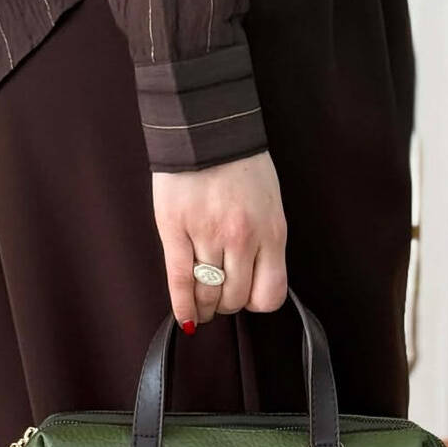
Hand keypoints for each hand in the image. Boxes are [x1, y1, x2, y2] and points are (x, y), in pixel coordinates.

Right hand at [151, 150, 288, 328]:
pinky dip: (182, 304)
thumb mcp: (270, 204)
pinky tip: (186, 318)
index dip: (257, 301)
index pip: (269, 294)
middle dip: (228, 303)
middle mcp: (242, 238)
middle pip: (235, 297)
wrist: (208, 129)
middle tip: (220, 298)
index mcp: (271, 232)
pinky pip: (179, 280)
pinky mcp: (175, 229)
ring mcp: (208, 234)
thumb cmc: (241, 165)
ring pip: (208, 293)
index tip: (248, 296)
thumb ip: (265, 241)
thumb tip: (254, 278)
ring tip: (202, 306)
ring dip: (205, 306)